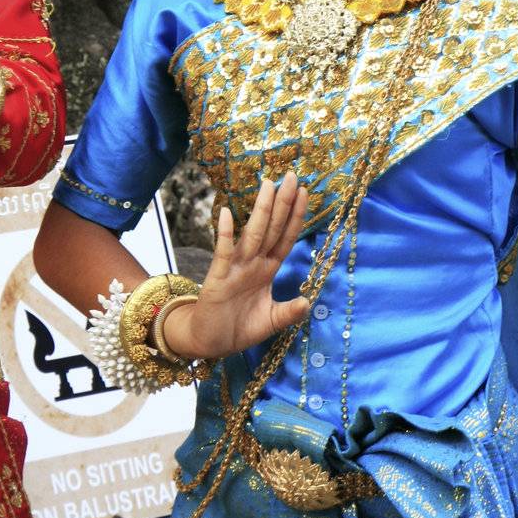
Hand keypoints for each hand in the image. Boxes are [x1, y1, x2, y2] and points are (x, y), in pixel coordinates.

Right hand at [163, 173, 310, 360]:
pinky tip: (226, 214)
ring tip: (269, 186)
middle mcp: (253, 263)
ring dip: (261, 211)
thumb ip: (288, 312)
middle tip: (292, 176)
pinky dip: (225, 234)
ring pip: (252, 235)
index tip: (306, 192)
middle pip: (272, 228)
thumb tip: (308, 302)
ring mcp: (235, 268)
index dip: (296, 216)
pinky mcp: (218, 278)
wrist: (209, 342)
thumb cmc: (238, 328)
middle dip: (282, 203)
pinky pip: (223, 252)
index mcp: (267, 270)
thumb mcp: (271, 322)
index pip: (285, 238)